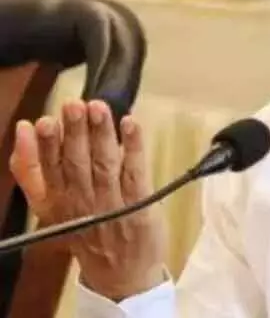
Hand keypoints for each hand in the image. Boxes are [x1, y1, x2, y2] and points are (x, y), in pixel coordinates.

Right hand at [9, 100, 166, 300]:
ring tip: (99, 107)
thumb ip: (31, 173)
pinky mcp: (139, 203)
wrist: (122, 274)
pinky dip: (133, 147)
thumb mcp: (49, 208)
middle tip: (73, 105)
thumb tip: (21, 131)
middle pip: (75, 164)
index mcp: (55, 202)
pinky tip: (130, 124)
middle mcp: (80, 202)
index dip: (42, 146)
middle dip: (73, 133)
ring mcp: (111, 203)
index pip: (44, 171)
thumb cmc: (86, 231)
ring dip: (102, 134)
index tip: (39, 122)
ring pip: (104, 164)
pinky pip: (135, 172)